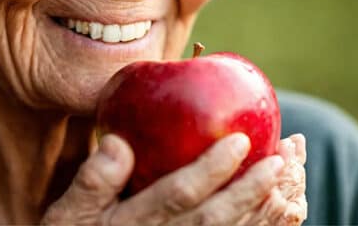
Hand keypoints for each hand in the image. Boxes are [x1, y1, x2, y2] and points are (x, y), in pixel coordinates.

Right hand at [41, 133, 307, 225]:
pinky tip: (279, 208)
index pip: (178, 195)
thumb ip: (94, 180)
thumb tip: (118, 142)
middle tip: (280, 159)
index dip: (211, 170)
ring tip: (288, 178)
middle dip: (250, 190)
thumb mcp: (69, 212)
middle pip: (215, 219)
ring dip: (263, 211)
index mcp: (134, 224)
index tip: (239, 140)